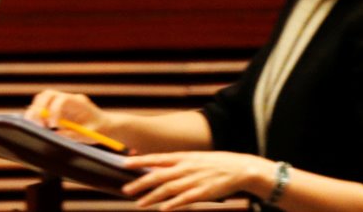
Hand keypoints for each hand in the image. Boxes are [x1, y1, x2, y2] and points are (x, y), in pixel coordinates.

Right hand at [24, 89, 106, 133]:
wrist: (105, 125)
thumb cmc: (99, 130)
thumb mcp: (89, 134)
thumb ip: (74, 134)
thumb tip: (56, 135)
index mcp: (78, 102)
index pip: (62, 99)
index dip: (55, 110)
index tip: (54, 125)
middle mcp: (68, 99)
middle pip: (48, 95)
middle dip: (40, 108)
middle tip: (39, 125)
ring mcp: (61, 102)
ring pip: (43, 98)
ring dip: (36, 111)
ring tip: (39, 127)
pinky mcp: (56, 108)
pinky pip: (43, 106)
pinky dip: (37, 114)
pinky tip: (39, 126)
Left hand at [122, 151, 268, 209]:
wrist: (239, 168)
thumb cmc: (213, 163)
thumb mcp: (193, 158)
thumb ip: (175, 164)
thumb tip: (155, 167)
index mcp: (183, 157)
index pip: (156, 158)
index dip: (140, 161)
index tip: (124, 163)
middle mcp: (185, 168)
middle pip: (158, 176)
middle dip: (140, 183)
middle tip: (125, 189)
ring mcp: (193, 181)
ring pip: (168, 190)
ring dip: (152, 197)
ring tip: (139, 203)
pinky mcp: (203, 193)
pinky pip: (185, 200)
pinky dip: (173, 204)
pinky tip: (162, 209)